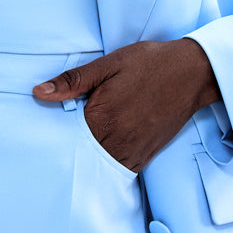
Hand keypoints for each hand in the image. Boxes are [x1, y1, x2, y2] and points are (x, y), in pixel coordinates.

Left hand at [32, 38, 221, 173]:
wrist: (193, 72)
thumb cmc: (149, 64)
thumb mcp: (108, 65)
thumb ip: (73, 81)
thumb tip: (39, 92)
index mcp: (103, 118)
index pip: (67, 138)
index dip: (56, 134)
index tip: (49, 128)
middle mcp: (118, 140)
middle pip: (83, 156)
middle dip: (72, 149)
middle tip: (60, 143)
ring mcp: (135, 150)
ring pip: (102, 167)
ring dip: (91, 159)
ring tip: (85, 145)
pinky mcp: (148, 154)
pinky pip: (124, 169)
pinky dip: (112, 164)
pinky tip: (106, 151)